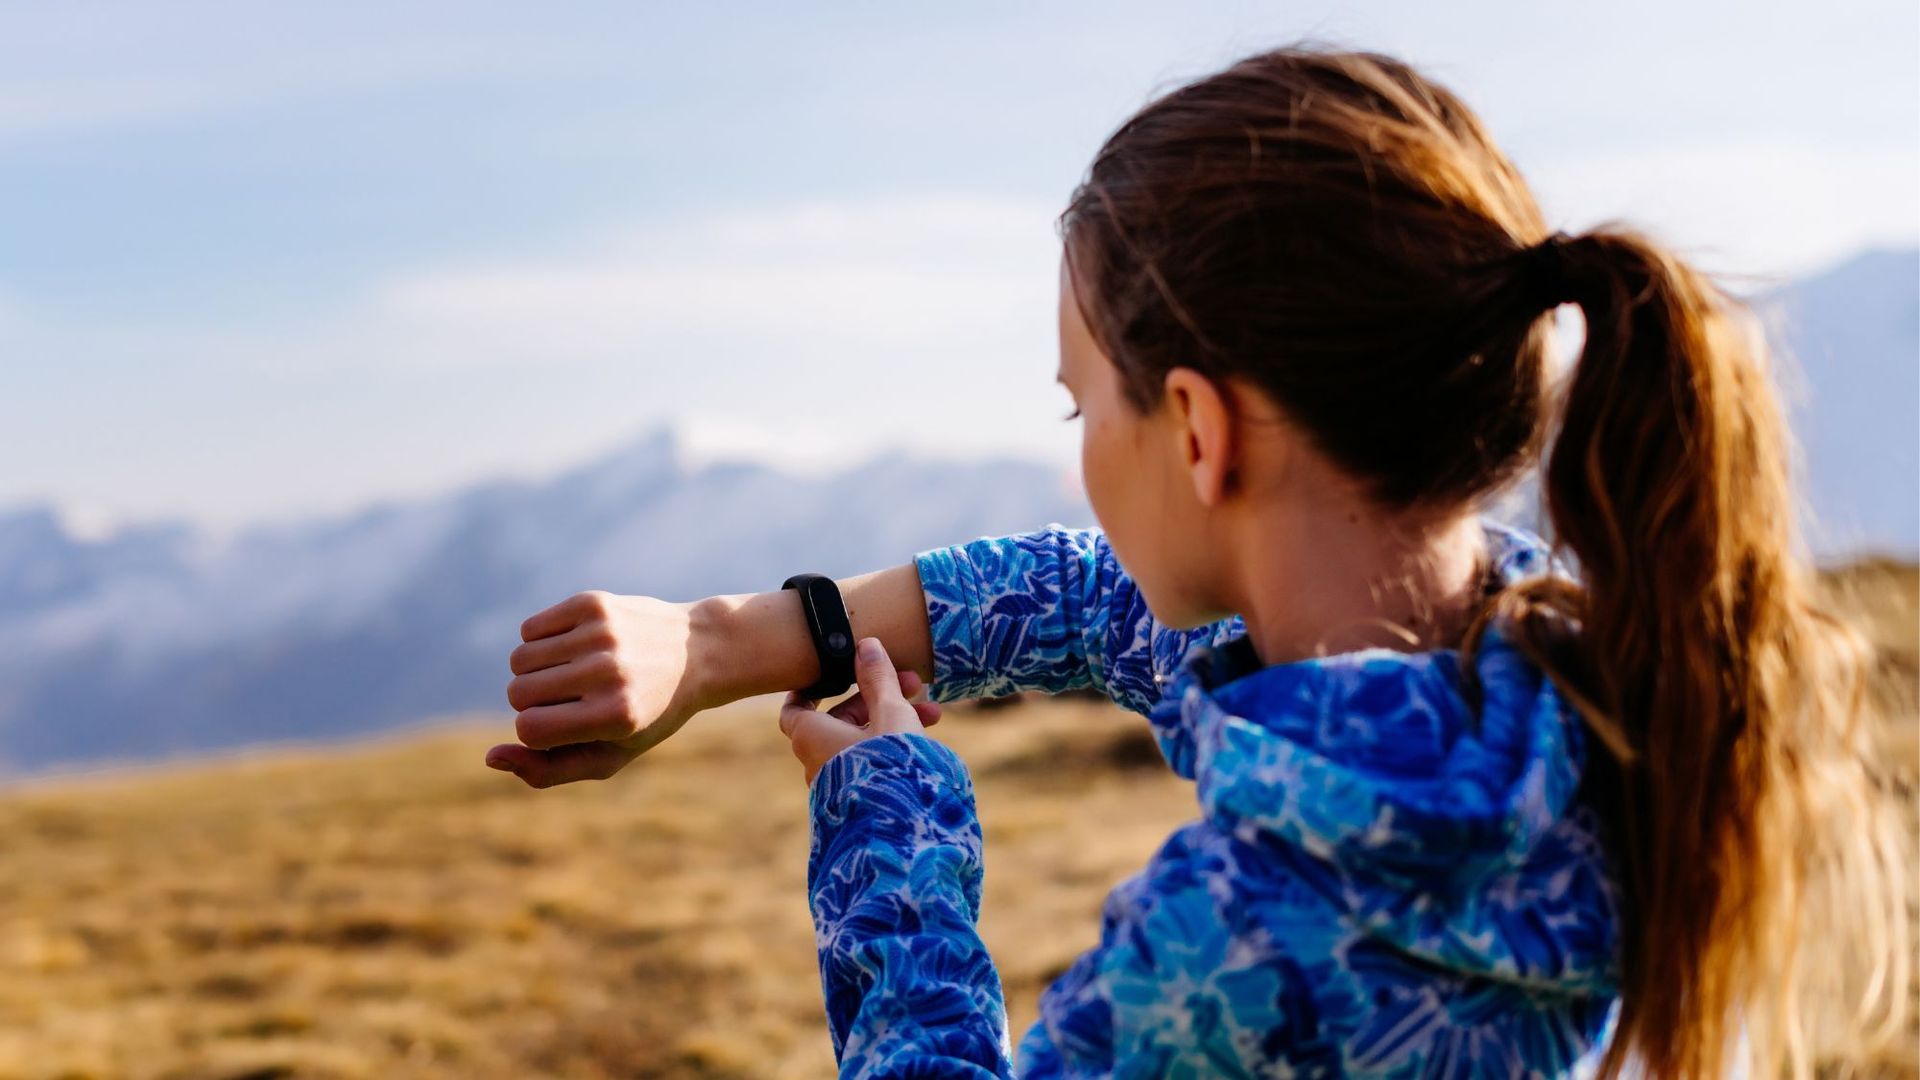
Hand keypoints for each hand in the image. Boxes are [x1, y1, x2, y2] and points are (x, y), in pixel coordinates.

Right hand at [486, 590, 711, 787]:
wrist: (700, 651)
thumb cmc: (648, 714)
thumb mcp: (610, 755)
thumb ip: (549, 771)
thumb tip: (491, 757)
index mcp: (617, 716)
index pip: (528, 729)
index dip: (537, 731)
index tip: (567, 725)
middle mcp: (610, 672)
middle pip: (518, 692)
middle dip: (534, 701)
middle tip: (575, 698)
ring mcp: (602, 633)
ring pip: (519, 659)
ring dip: (535, 671)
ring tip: (574, 673)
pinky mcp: (594, 603)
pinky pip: (530, 629)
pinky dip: (541, 642)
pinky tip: (575, 647)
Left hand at [779, 636, 942, 785]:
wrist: (903, 831)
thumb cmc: (890, 766)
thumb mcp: (890, 713)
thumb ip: (879, 679)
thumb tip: (867, 645)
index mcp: (812, 738)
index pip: (796, 708)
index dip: (813, 687)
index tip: (835, 673)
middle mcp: (819, 762)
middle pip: (841, 718)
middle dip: (878, 697)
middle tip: (914, 684)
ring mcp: (839, 783)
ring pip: (863, 740)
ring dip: (894, 720)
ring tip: (933, 714)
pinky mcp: (860, 798)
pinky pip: (872, 763)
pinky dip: (892, 746)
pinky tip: (925, 740)